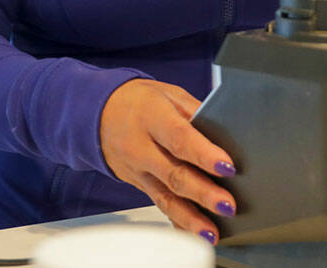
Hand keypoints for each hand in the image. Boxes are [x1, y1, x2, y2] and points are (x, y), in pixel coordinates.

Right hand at [99, 79, 235, 243]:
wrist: (99, 113)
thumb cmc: (140, 101)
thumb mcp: (170, 94)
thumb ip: (197, 112)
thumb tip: (226, 133)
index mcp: (152, 117)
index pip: (180, 138)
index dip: (204, 154)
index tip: (227, 167)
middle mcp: (141, 147)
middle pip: (174, 174)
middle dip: (203, 193)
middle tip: (227, 204)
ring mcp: (137, 170)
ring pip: (164, 197)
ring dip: (190, 218)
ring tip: (211, 232)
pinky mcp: (138, 185)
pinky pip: (158, 203)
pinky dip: (177, 221)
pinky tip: (193, 232)